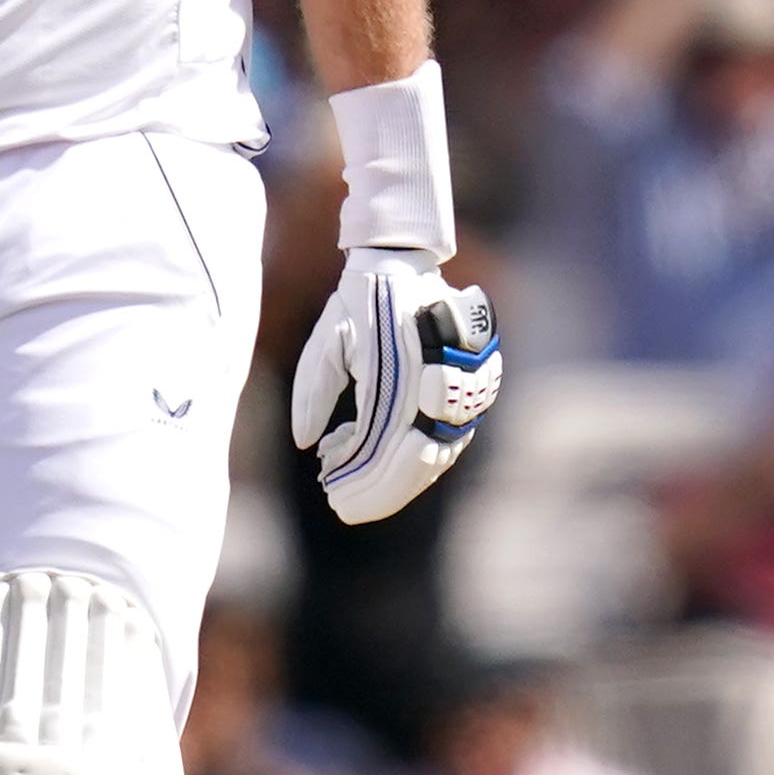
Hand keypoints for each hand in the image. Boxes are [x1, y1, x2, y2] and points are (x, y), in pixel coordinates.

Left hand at [289, 251, 500, 524]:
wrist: (402, 265)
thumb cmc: (359, 303)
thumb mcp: (327, 341)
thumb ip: (313, 390)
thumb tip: (305, 443)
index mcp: (401, 371)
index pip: (384, 444)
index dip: (361, 480)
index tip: (332, 497)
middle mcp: (435, 384)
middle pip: (415, 460)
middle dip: (379, 493)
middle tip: (343, 509)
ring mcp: (458, 389)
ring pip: (436, 457)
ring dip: (398, 483)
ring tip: (357, 494)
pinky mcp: (468, 392)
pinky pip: (448, 442)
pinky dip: (416, 464)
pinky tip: (383, 470)